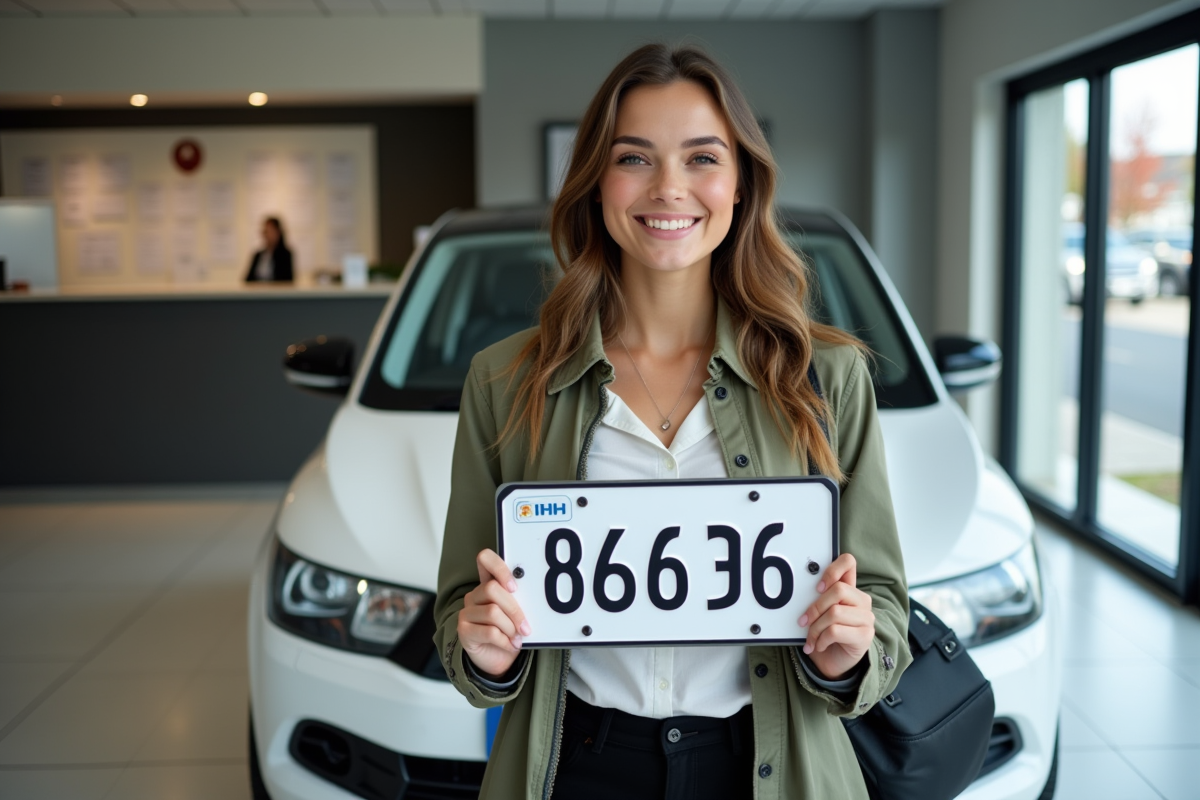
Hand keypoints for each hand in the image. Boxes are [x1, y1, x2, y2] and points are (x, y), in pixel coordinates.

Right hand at [457, 549, 531, 679]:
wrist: (498, 659)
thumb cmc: (510, 632)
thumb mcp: (516, 614)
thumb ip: (519, 601)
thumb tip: (535, 597)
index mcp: (488, 584)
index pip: (485, 559)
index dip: (499, 568)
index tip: (515, 587)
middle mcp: (474, 595)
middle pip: (492, 589)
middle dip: (514, 610)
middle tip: (526, 627)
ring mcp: (466, 612)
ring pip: (492, 612)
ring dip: (510, 628)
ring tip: (518, 638)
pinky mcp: (463, 630)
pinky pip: (489, 632)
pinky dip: (505, 640)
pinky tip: (510, 645)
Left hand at [798, 554, 874, 680]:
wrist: (834, 663)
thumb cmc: (825, 635)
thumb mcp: (820, 614)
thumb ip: (818, 599)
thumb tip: (800, 590)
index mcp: (850, 589)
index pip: (848, 562)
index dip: (832, 570)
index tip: (816, 587)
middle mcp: (862, 600)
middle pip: (838, 590)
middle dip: (815, 607)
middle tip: (803, 622)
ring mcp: (866, 618)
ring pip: (834, 612)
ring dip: (815, 628)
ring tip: (811, 639)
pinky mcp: (865, 635)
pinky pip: (836, 631)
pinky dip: (821, 639)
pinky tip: (819, 645)